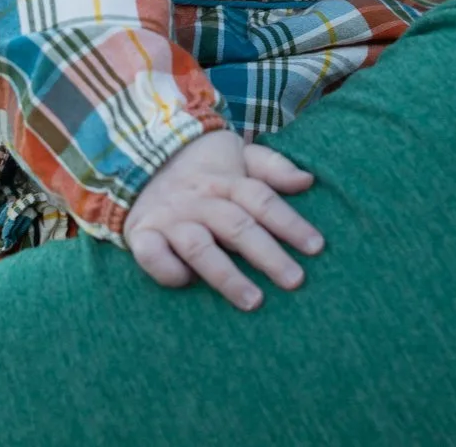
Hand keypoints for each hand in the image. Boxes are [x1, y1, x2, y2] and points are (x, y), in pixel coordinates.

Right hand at [121, 130, 322, 310]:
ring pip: (199, 246)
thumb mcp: (239, 155)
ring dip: (226, 274)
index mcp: (226, 181)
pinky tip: (186, 282)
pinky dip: (166, 269)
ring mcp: (170, 218)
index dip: (290, 223)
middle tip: (295, 280)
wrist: (140, 153)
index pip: (263, 201)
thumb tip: (308, 181)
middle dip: (267, 255)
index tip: (316, 247)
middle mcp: (199, 200)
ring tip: (253, 301)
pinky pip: (151, 254)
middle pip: (237, 226)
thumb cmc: (202, 166)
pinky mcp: (142, 232)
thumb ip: (273, 167)